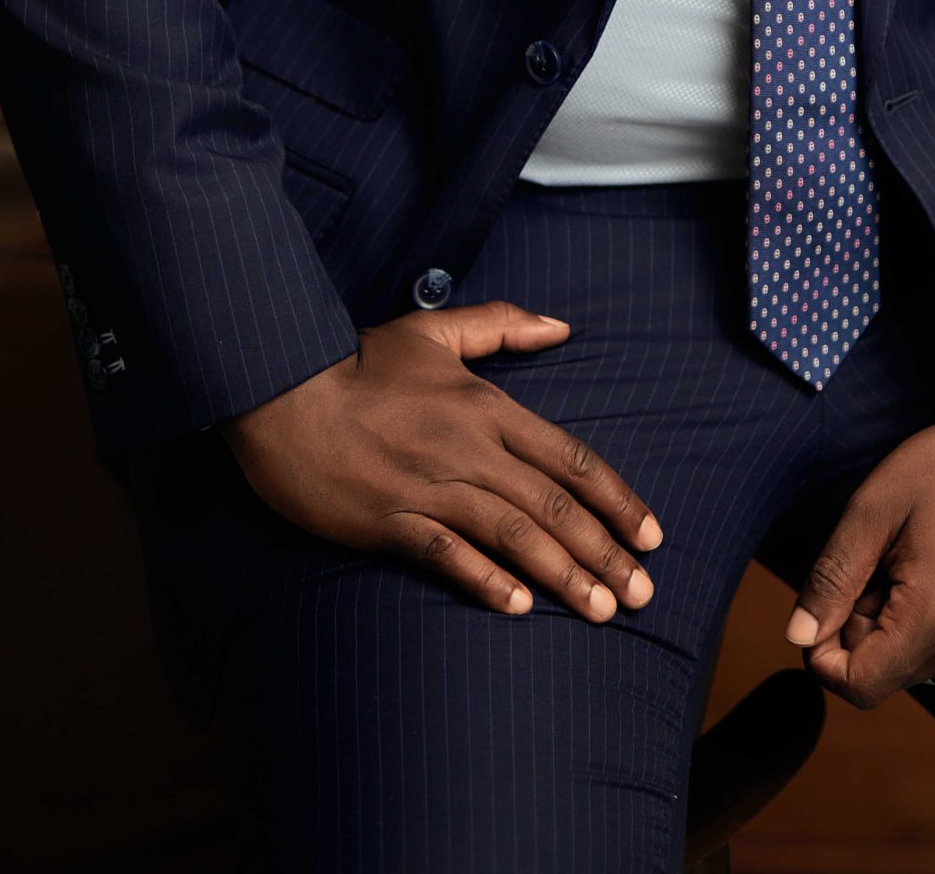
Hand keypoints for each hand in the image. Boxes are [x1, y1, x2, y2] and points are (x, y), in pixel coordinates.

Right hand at [218, 298, 662, 623]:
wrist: (281, 393)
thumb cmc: (358, 363)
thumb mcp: (434, 331)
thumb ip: (502, 324)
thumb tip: (562, 325)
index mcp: (486, 405)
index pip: (570, 457)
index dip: (617, 499)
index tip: (652, 536)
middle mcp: (468, 446)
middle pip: (552, 504)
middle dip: (605, 551)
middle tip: (642, 594)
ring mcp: (428, 484)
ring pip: (512, 532)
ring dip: (562, 575)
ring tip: (600, 610)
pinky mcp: (388, 518)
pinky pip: (447, 554)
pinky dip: (486, 580)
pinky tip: (518, 607)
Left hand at [783, 398, 934, 708]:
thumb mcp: (873, 510)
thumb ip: (832, 579)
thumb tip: (798, 636)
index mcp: (932, 620)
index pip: (860, 686)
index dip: (824, 654)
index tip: (826, 600)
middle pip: (886, 675)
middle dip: (859, 629)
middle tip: (872, 561)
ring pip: (914, 662)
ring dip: (892, 625)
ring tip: (905, 559)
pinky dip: (925, 620)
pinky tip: (934, 565)